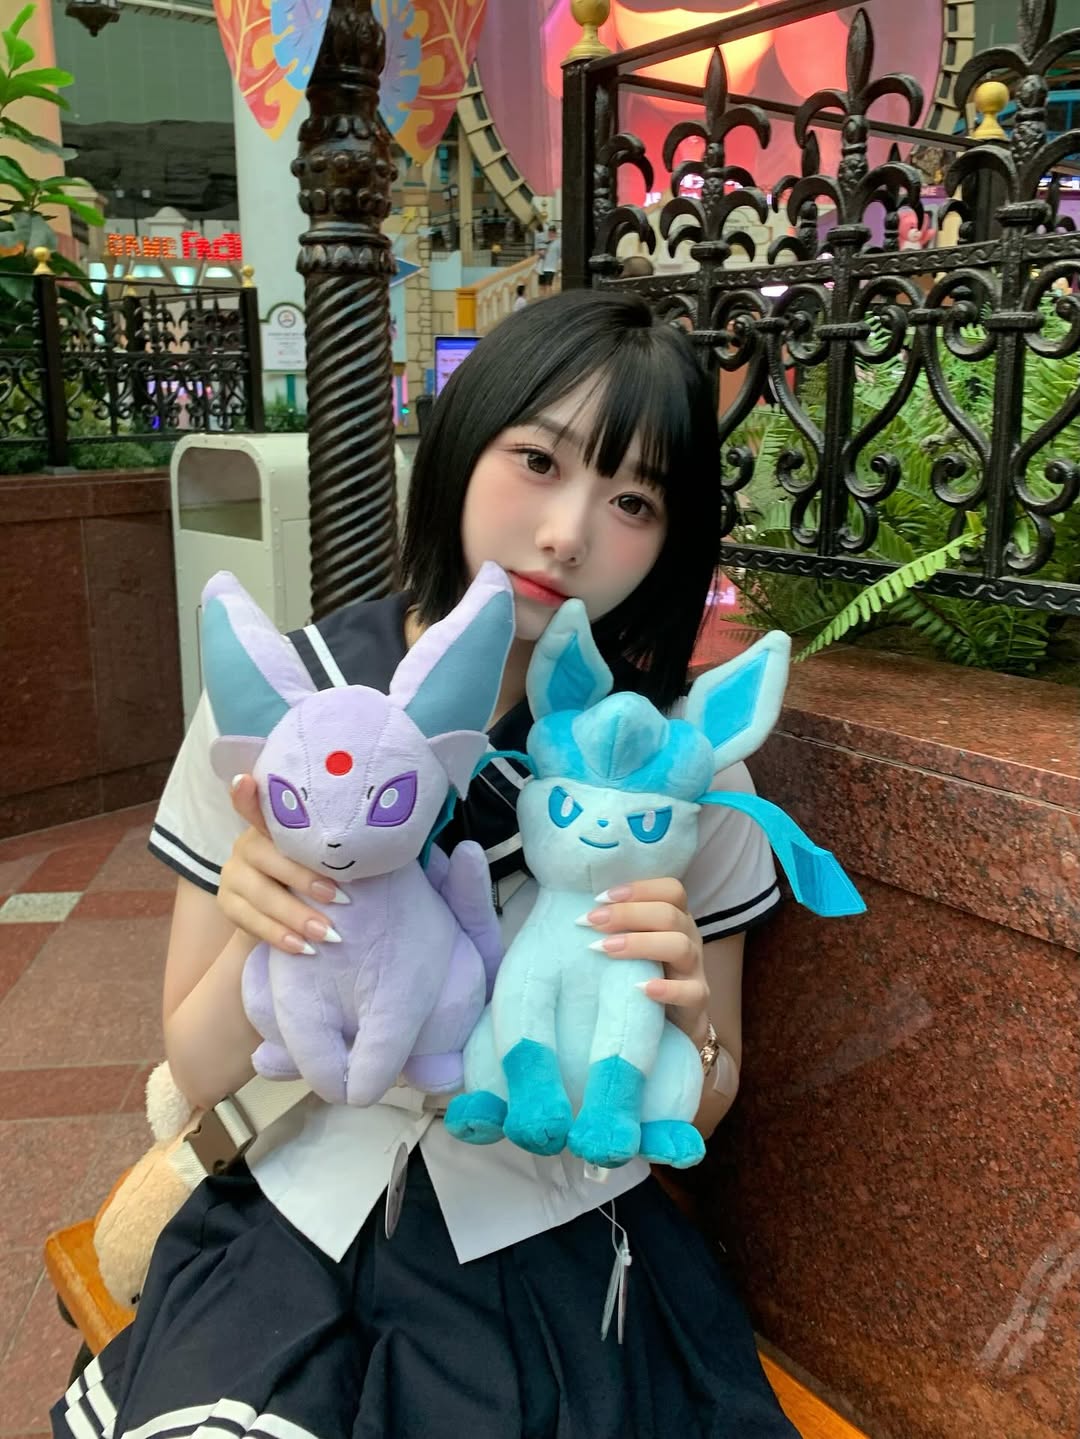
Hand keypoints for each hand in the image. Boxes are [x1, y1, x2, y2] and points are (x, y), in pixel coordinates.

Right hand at [217, 774, 348, 954]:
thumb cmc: (315, 876)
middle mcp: (247, 844)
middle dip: (304, 879)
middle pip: (267, 857)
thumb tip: (378, 842)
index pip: (256, 805)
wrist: (281, 916)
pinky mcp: (227, 903)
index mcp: (270, 825)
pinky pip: (251, 922)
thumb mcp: (322, 858)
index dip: (248, 795)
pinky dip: (280, 936)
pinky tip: (303, 947)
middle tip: (340, 899)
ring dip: (297, 916)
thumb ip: (332, 847)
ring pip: (261, 895)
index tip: (246, 781)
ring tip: (328, 933)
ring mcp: (233, 874)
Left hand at [580, 878, 709, 1046]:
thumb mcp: (634, 945)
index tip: (600, 898)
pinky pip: (692, 992)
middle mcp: (689, 938)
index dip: (639, 889)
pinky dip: (667, 989)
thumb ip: (619, 926)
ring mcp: (695, 969)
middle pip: (670, 915)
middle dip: (628, 914)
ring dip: (640, 944)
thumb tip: (579, 913)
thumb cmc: (644, 974)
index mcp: (676, 918)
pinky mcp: (697, 1000)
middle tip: (591, 922)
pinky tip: (640, 988)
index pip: (671, 890)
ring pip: (680, 946)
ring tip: (606, 949)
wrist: (673, 1024)